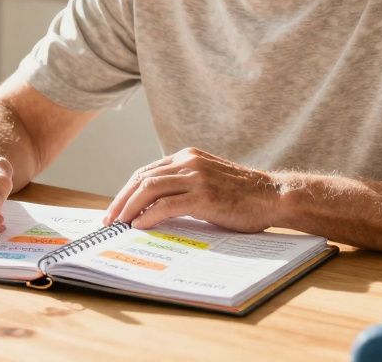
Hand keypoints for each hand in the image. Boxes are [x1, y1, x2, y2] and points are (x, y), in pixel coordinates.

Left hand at [103, 148, 280, 231]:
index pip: (146, 171)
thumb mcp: (208, 181)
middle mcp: (189, 162)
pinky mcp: (204, 196)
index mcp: (188, 156)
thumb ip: (184, 185)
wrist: (273, 196)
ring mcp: (197, 177)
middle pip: (142, 178)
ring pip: (149, 188)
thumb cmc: (242, 195)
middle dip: (121, 200)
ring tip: (118, 224)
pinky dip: (148, 215)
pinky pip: (166, 204)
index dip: (127, 190)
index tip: (115, 208)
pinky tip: (139, 225)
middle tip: (109, 219)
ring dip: (128, 207)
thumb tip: (153, 207)